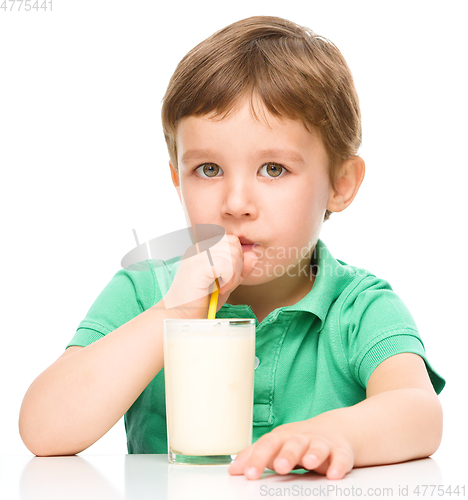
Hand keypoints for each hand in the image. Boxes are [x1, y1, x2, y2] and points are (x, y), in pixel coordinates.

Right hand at [162, 234, 257, 316]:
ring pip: (233, 253)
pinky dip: (229, 280)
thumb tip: (253, 255)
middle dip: (237, 266)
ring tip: (221, 288)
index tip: (227, 278)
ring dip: (233, 275)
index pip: (232, 241)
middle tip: (225, 284)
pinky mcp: (197, 267)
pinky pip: (227, 264)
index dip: (237, 260)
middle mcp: (199, 247)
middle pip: (234, 244)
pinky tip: (219, 289)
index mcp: (204, 248)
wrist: (181, 317)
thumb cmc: (200, 301)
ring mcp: (196, 255)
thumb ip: (240, 269)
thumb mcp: (227, 283)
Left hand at [228, 417, 354, 479]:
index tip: (248, 474)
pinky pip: (341, 458)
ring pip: (317, 447)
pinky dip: (338, 465)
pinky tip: (334, 474)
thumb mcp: (276, 445)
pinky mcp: (341, 452)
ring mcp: (322, 444)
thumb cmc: (299, 441)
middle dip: (287, 455)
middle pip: (293, 444)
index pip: (268, 445)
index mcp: (283, 437)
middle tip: (279, 466)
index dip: (258, 458)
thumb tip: (233, 470)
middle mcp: (302, 439)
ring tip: (308, 463)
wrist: (334, 429)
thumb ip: (255, 456)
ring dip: (313, 454)